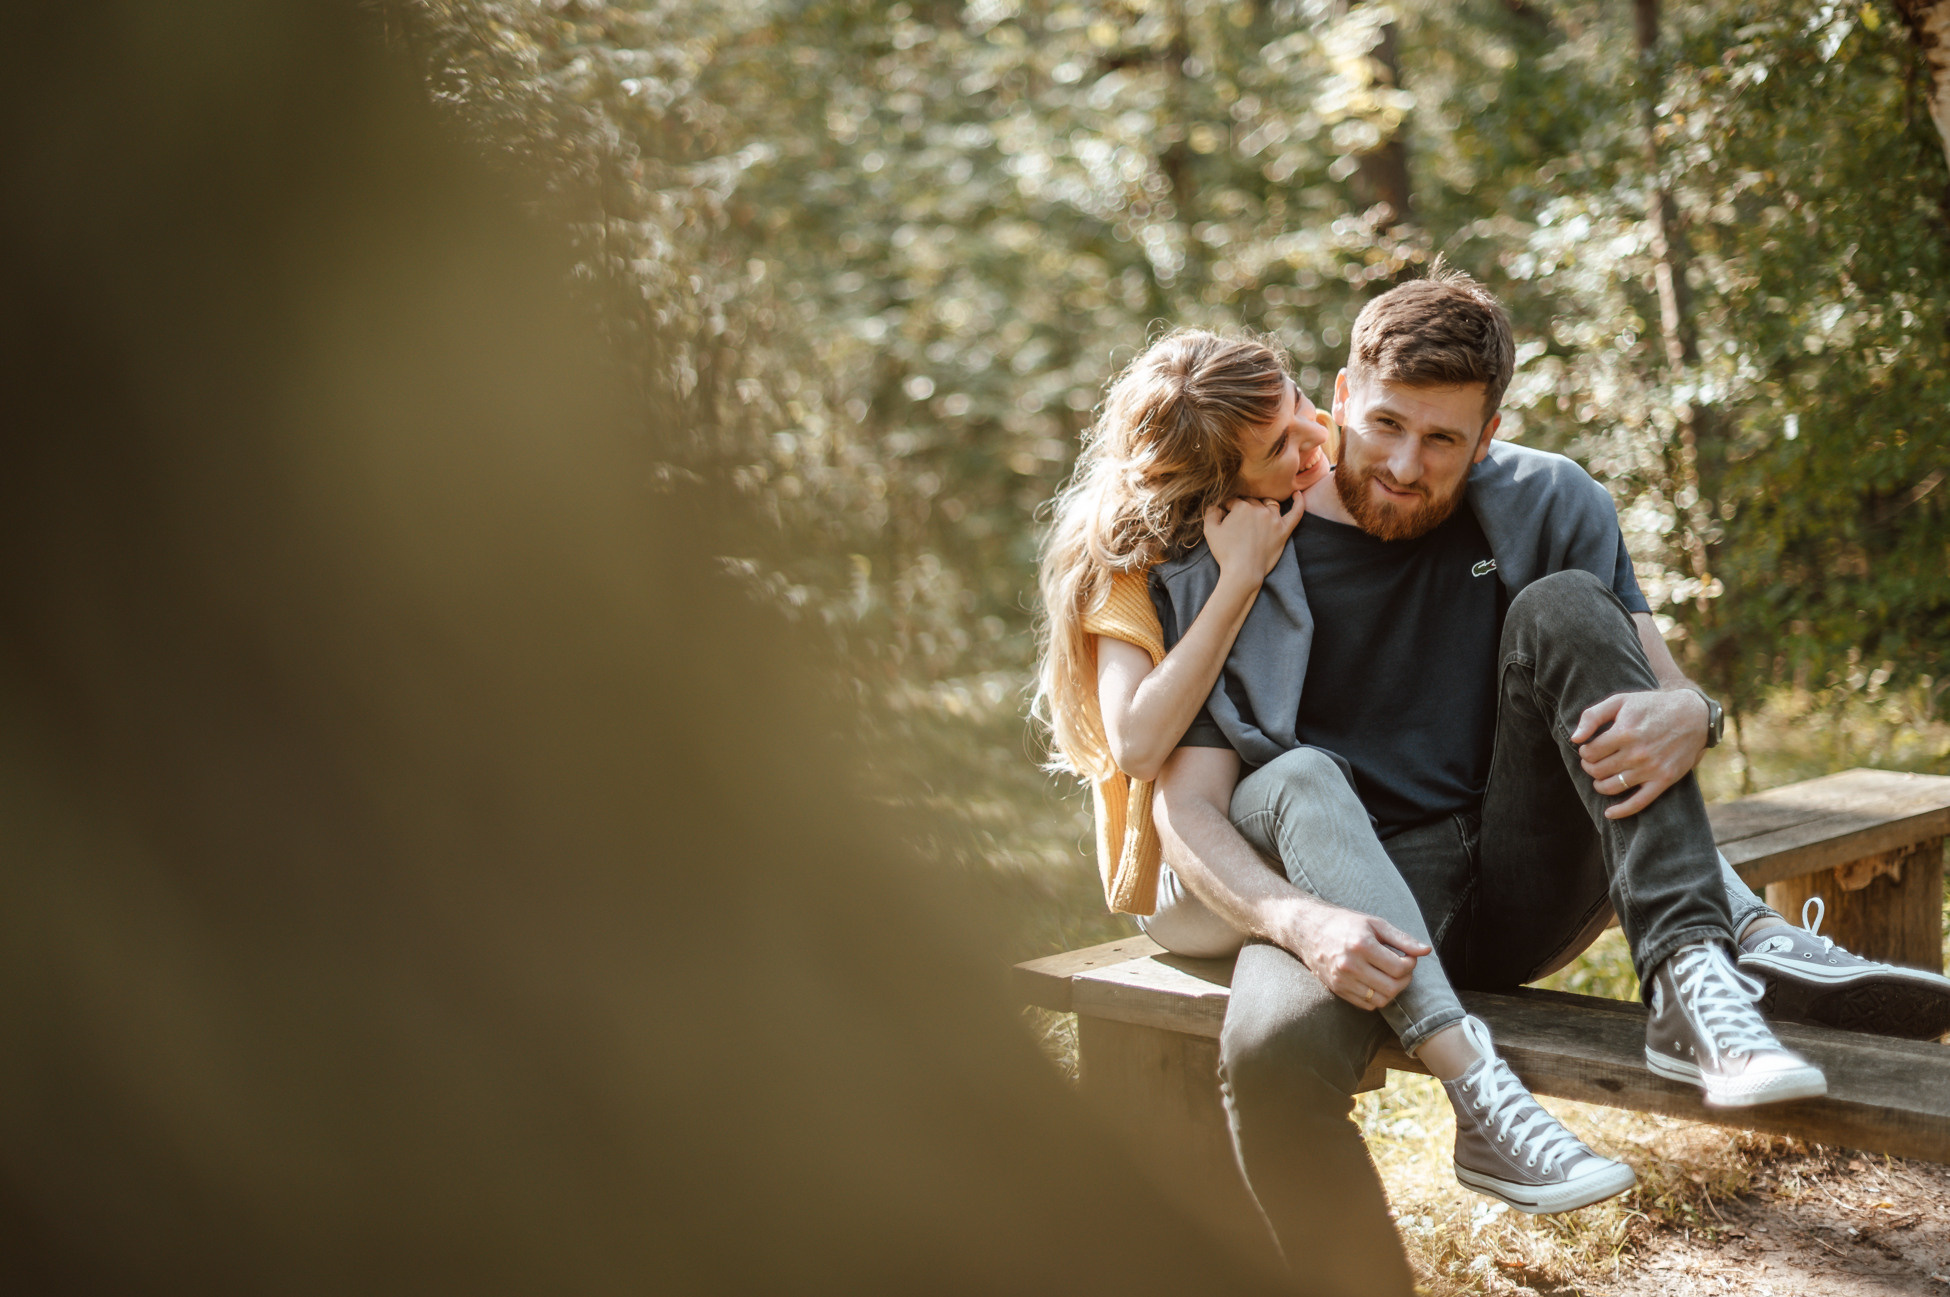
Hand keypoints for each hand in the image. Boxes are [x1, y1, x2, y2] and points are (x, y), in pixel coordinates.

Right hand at [1203, 497, 1303, 581]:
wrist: (1243, 573)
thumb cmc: (1225, 553)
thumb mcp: (1210, 530)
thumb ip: (1211, 512)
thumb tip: (1217, 505)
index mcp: (1242, 507)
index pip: (1233, 501)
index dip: (1226, 508)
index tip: (1224, 517)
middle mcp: (1260, 510)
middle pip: (1251, 502)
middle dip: (1243, 508)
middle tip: (1237, 522)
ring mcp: (1274, 520)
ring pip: (1269, 504)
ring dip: (1262, 505)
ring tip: (1256, 512)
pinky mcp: (1284, 531)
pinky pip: (1296, 513)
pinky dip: (1299, 502)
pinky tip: (1298, 494)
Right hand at [1284, 901, 1429, 1010]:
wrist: (1307, 929)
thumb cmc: (1344, 923)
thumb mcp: (1374, 923)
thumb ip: (1402, 938)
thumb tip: (1426, 951)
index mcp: (1361, 945)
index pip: (1399, 967)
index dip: (1411, 964)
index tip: (1408, 957)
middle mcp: (1350, 965)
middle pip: (1392, 987)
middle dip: (1405, 979)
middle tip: (1403, 968)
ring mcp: (1342, 980)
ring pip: (1381, 999)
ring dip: (1393, 990)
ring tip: (1391, 976)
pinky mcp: (1337, 989)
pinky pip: (1367, 1004)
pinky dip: (1378, 997)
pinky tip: (1377, 982)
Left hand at [1570, 688, 1709, 819]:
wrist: (1694, 716)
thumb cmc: (1652, 706)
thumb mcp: (1620, 701)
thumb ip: (1592, 716)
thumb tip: (1575, 738)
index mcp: (1625, 732)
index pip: (1590, 752)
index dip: (1584, 751)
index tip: (1588, 748)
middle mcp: (1637, 753)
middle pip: (1598, 770)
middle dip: (1589, 766)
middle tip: (1593, 761)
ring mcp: (1651, 769)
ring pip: (1611, 787)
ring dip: (1599, 784)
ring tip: (1600, 776)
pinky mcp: (1664, 780)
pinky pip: (1639, 803)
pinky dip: (1621, 811)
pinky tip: (1609, 813)